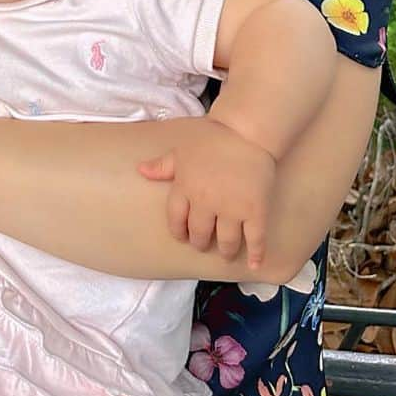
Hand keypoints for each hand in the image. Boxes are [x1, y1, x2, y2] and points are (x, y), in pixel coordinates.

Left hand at [138, 118, 276, 268]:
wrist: (247, 131)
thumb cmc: (214, 138)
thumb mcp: (182, 149)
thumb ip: (162, 165)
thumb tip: (140, 170)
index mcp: (185, 187)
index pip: (176, 219)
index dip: (178, 231)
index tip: (182, 237)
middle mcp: (205, 201)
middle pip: (199, 234)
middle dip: (200, 242)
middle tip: (204, 245)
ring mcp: (231, 208)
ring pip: (226, 241)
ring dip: (225, 251)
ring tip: (226, 253)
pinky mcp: (255, 210)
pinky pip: (255, 239)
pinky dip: (256, 255)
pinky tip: (254, 264)